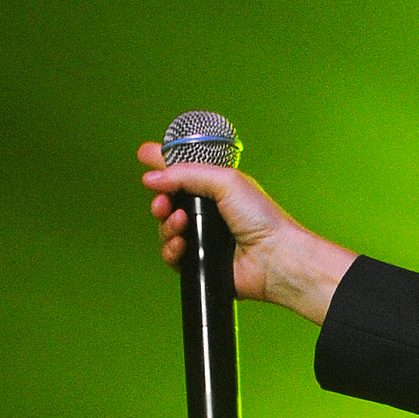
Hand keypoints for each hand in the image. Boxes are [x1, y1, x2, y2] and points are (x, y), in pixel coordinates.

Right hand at [136, 140, 357, 325]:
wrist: (273, 257)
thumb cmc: (261, 218)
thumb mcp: (225, 181)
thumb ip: (186, 174)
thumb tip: (152, 177)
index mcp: (217, 189)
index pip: (183, 172)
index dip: (162, 164)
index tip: (145, 155)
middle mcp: (209, 213)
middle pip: (168, 202)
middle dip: (160, 200)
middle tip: (163, 201)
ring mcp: (203, 238)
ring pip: (166, 229)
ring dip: (166, 224)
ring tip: (181, 222)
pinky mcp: (199, 263)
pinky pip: (171, 255)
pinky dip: (171, 249)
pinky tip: (182, 245)